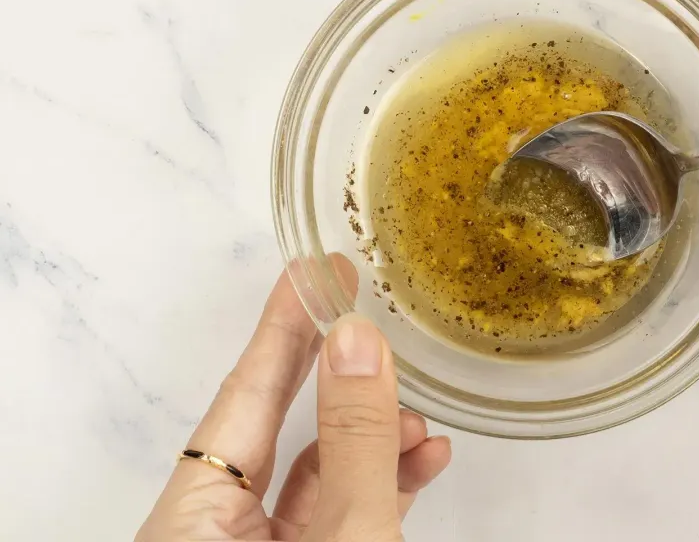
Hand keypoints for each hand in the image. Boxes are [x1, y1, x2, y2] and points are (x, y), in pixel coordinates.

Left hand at [135, 257, 450, 540]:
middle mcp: (211, 532)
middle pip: (271, 423)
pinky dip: (377, 483)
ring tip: (416, 417)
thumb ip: (353, 443)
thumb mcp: (347, 533)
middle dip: (326, 366)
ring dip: (370, 438)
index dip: (282, 326)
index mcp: (190, 521)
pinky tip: (422, 459)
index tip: (314, 269)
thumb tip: (356, 343)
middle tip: (355, 301)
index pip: (243, 394)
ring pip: (312, 472)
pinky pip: (332, 511)